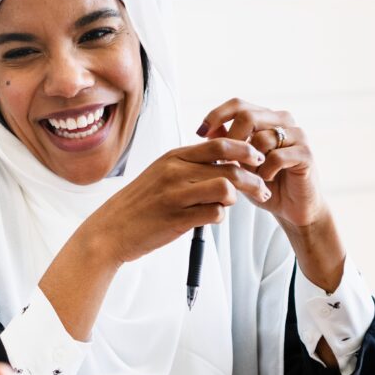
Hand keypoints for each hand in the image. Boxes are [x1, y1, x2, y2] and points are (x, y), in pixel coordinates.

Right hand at [81, 138, 271, 265]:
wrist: (111, 230)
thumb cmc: (140, 204)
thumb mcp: (161, 174)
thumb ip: (189, 167)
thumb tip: (226, 164)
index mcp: (174, 157)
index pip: (220, 144)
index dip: (245, 149)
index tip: (257, 159)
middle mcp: (176, 171)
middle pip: (230, 167)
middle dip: (254, 178)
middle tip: (263, 188)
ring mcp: (176, 195)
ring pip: (226, 189)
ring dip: (237, 198)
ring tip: (235, 205)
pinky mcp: (177, 219)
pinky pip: (214, 214)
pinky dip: (219, 216)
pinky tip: (211, 218)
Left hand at [197, 98, 327, 227]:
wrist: (292, 208)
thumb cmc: (264, 183)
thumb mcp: (238, 162)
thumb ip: (226, 144)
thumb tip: (206, 129)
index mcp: (266, 117)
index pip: (238, 104)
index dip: (216, 115)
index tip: (200, 134)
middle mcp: (283, 120)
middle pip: (248, 116)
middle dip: (231, 141)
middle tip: (226, 162)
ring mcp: (297, 135)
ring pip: (261, 138)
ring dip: (250, 162)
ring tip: (253, 175)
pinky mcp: (306, 154)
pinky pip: (276, 157)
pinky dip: (266, 172)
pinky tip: (267, 180)